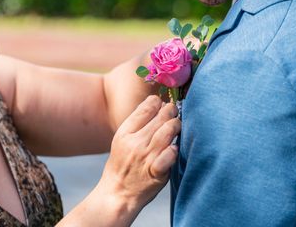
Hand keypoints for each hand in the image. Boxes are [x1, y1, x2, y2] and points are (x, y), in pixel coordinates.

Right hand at [57, 96, 179, 226]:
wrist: (117, 193)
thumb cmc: (122, 164)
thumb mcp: (121, 139)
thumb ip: (136, 123)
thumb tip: (155, 104)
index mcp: (125, 132)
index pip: (145, 108)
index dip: (157, 102)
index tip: (163, 102)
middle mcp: (135, 143)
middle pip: (159, 118)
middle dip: (170, 110)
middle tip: (175, 111)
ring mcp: (146, 158)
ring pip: (166, 133)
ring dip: (175, 126)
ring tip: (178, 125)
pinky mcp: (155, 173)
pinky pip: (168, 157)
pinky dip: (173, 150)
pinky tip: (175, 148)